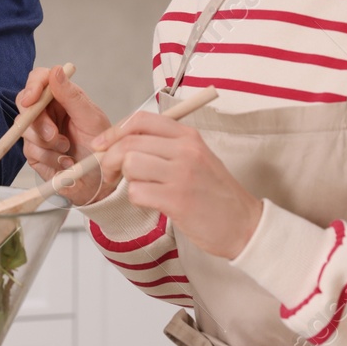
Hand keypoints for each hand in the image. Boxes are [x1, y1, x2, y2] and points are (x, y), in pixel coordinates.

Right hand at [19, 65, 116, 205]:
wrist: (101, 182)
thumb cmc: (100, 148)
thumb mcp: (91, 119)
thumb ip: (72, 95)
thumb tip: (56, 70)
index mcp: (61, 97)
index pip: (38, 80)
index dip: (32, 86)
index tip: (31, 99)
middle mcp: (47, 112)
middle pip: (24, 105)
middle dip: (39, 123)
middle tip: (55, 137)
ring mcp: (38, 132)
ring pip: (25, 130)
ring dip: (48, 145)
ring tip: (68, 152)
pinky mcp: (34, 153)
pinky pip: (31, 151)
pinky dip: (49, 159)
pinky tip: (65, 163)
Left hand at [91, 111, 262, 258]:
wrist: (244, 224)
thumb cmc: (215, 193)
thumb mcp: (197, 157)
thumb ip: (164, 146)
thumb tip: (121, 142)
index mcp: (188, 136)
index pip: (141, 120)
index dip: (114, 131)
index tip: (102, 145)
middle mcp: (185, 150)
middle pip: (129, 143)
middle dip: (111, 158)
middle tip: (111, 172)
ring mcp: (182, 175)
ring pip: (130, 165)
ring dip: (127, 179)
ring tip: (142, 187)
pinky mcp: (177, 200)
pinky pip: (137, 192)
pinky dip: (137, 198)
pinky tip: (152, 202)